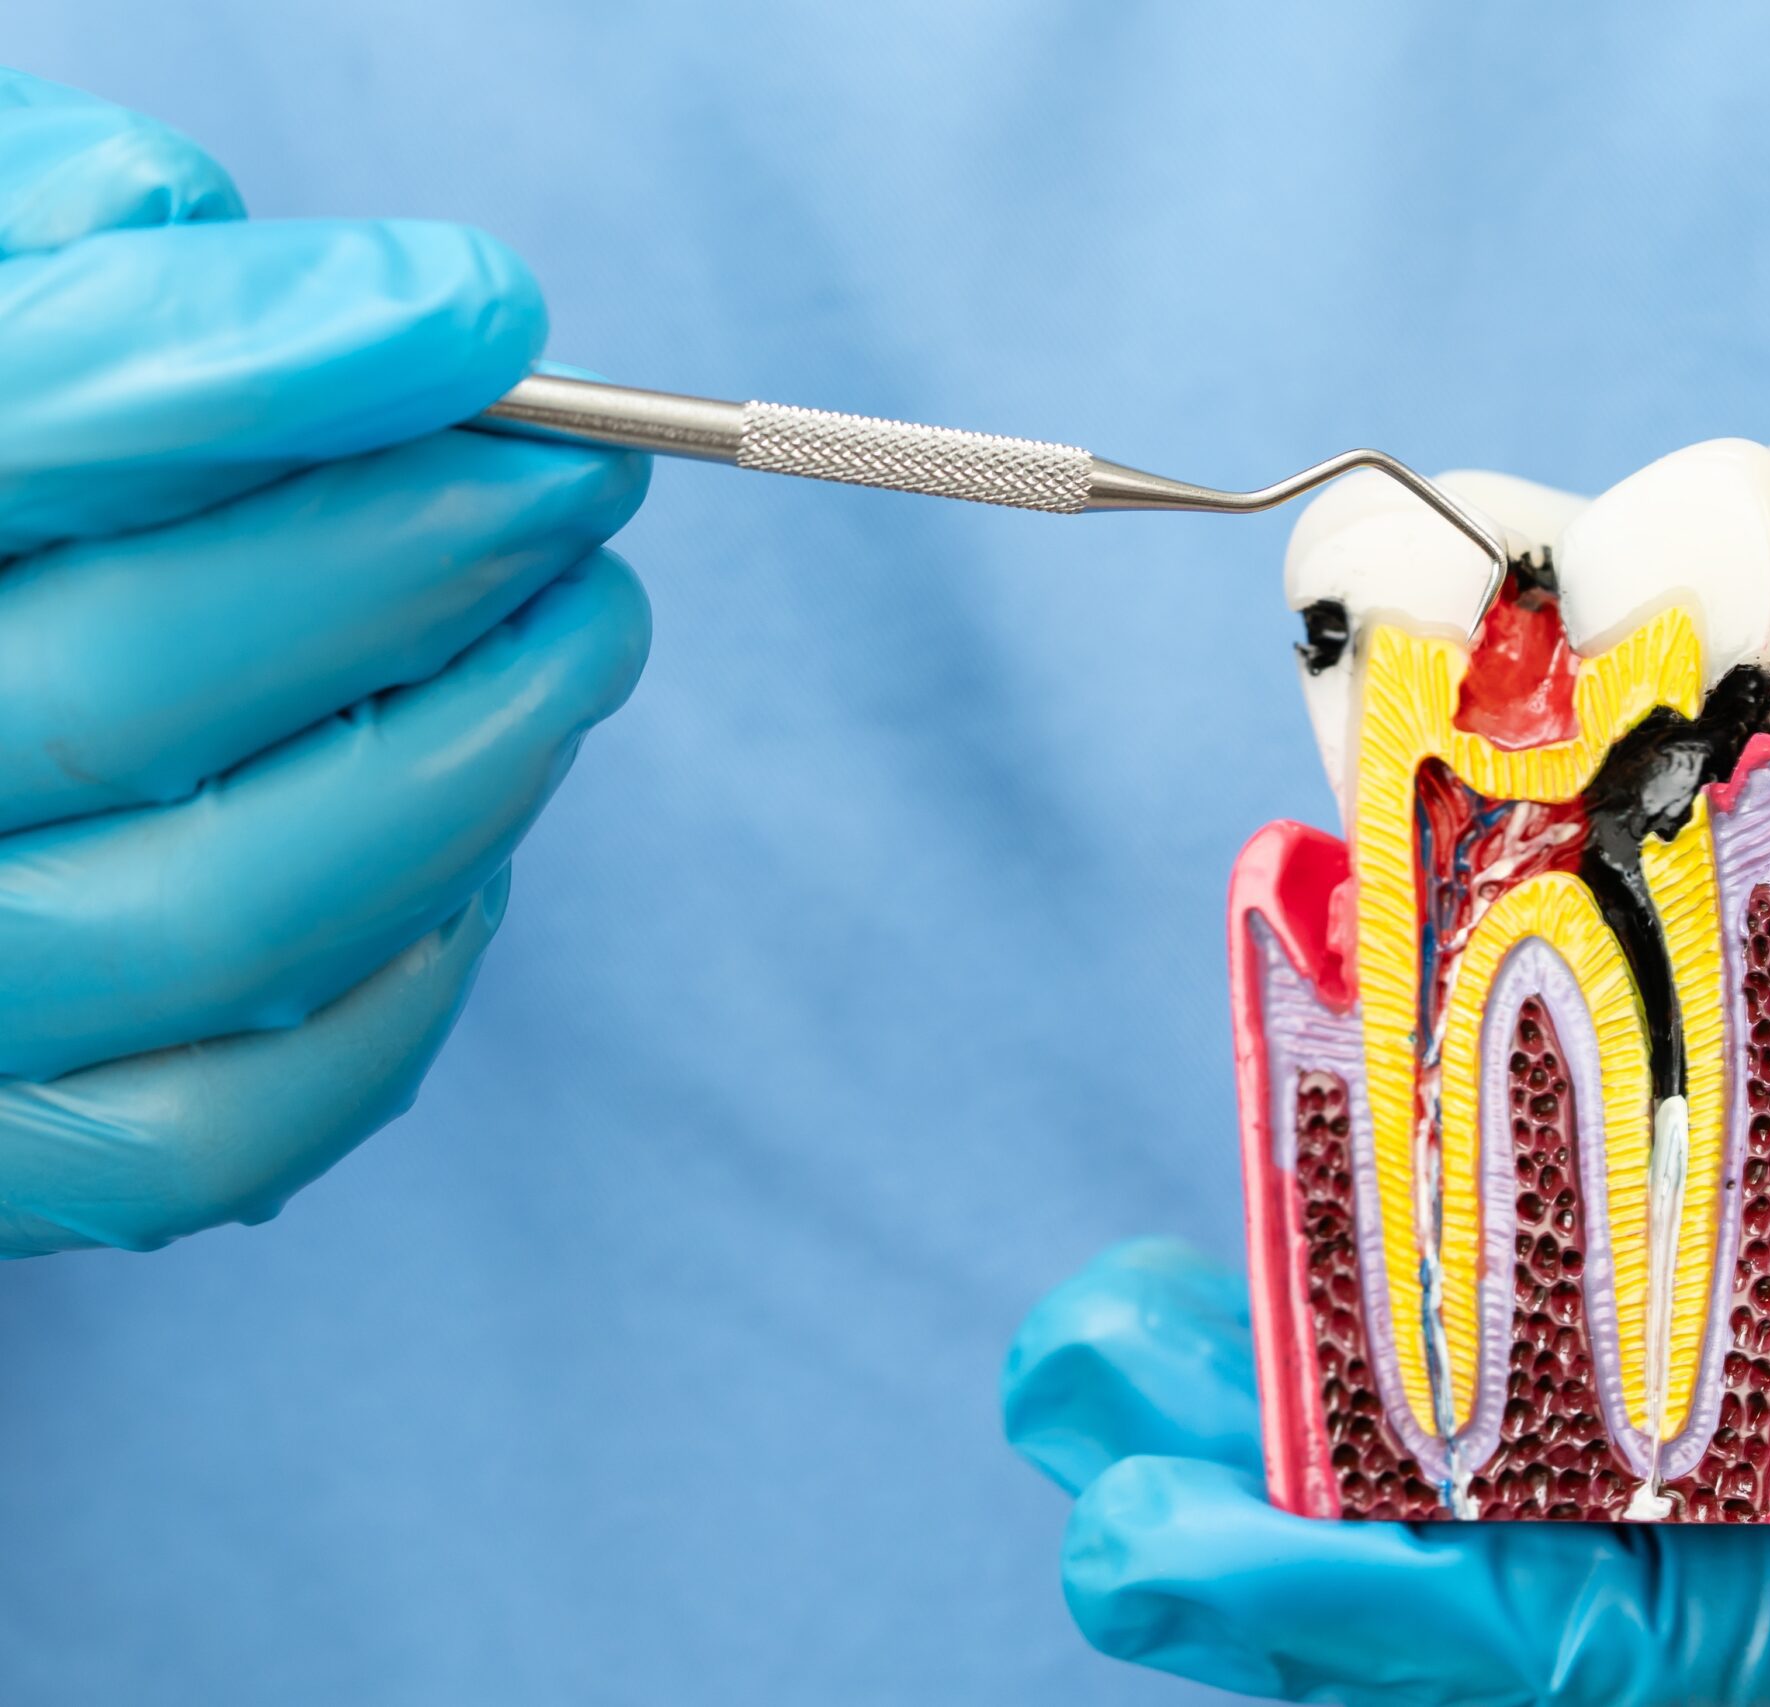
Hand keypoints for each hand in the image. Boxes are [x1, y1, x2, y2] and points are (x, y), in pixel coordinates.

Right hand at [0, 70, 649, 1255]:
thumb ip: (51, 261)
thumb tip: (286, 263)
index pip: (18, 437)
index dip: (266, 365)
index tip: (483, 312)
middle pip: (133, 695)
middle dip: (418, 568)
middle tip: (585, 483)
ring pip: (230, 920)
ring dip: (474, 760)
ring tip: (584, 632)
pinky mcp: (9, 1166)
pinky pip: (237, 1125)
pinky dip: (403, 983)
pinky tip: (474, 850)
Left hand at [1005, 947, 1769, 1702]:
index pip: (1663, 1665)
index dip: (1392, 1618)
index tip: (1170, 1532)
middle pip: (1562, 1617)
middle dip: (1296, 1542)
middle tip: (1083, 1412)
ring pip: (1581, 1512)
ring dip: (1343, 1429)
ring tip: (1137, 1337)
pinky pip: (1658, 1399)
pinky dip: (1486, 1333)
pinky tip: (1353, 1254)